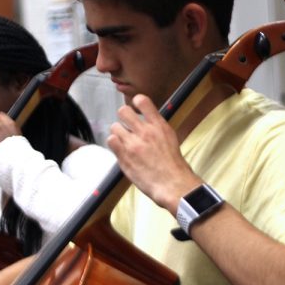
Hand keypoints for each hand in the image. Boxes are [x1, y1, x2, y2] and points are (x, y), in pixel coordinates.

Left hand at [107, 94, 200, 213]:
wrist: (172, 183)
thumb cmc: (173, 165)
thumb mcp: (170, 138)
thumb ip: (156, 127)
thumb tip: (146, 120)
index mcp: (158, 125)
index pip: (142, 100)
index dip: (136, 102)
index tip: (136, 108)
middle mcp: (145, 131)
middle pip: (123, 111)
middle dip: (124, 117)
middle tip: (127, 126)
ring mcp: (133, 144)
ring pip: (115, 126)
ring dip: (118, 132)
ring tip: (124, 141)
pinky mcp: (124, 156)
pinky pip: (111, 140)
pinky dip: (114, 143)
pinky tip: (121, 149)